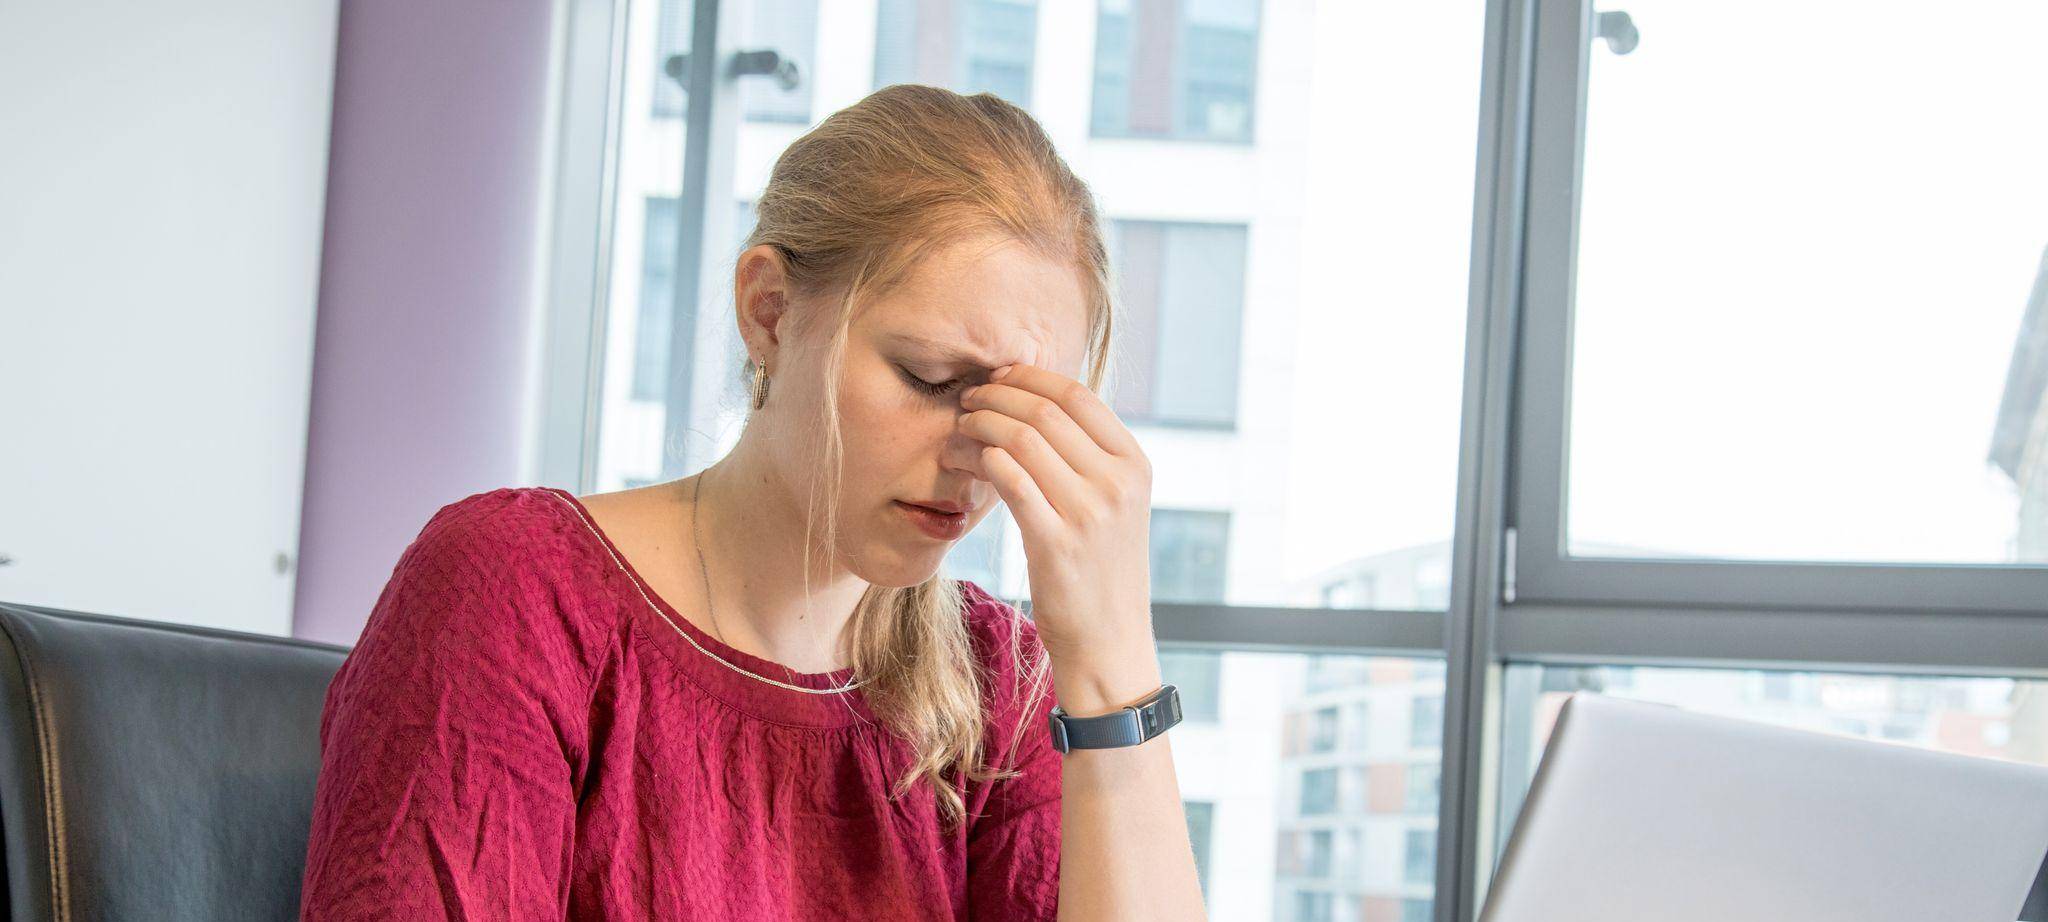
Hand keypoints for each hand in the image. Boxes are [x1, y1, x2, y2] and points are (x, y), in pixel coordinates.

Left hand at [957, 363, 1155, 662]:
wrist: (1110, 642)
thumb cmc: (1102, 572)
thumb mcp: (1115, 507)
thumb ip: (1090, 459)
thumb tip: (1038, 407)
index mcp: (1135, 465)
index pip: (1078, 395)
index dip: (1030, 377)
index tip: (998, 378)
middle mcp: (1118, 483)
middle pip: (1045, 412)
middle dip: (996, 396)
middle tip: (967, 400)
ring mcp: (1090, 513)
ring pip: (1022, 440)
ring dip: (980, 425)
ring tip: (958, 430)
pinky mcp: (1056, 543)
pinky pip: (1009, 479)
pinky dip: (979, 460)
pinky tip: (961, 462)